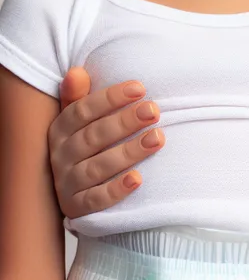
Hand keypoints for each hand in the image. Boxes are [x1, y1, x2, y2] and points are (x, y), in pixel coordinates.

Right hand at [49, 67, 164, 217]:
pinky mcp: (77, 207)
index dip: (110, 98)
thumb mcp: (79, 121)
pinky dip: (116, 190)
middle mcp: (60, 156)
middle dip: (125, 122)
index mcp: (60, 130)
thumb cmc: (87, 146)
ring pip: (97, 167)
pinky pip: (96, 200)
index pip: (82, 111)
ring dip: (128, 152)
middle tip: (154, 110)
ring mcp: (67, 183)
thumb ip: (78, 98)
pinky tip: (138, 179)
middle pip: (93, 136)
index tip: (140, 88)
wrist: (75, 192)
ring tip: (157, 138)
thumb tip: (77, 72)